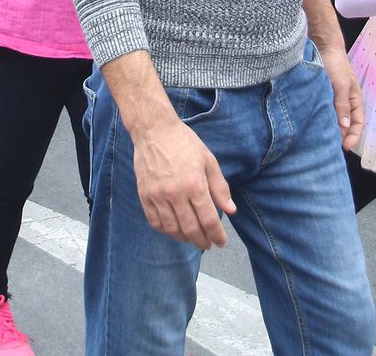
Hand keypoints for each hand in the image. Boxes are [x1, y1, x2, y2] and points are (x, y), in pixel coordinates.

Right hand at [132, 118, 234, 249]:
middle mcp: (175, 193)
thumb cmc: (184, 143)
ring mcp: (157, 196)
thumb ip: (220, 188)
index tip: (221, 242)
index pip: (208, 220)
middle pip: (191, 229)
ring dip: (184, 238)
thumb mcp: (209, 161)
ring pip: (172, 229)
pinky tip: (174, 229)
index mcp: (195, 184)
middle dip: (202, 241)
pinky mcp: (144, 195)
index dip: (216, 235)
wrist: (154, 130)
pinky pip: (155, 222)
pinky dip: (166, 230)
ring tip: (192, 238)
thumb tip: (230, 210)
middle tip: (208, 245)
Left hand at [321, 47, 365, 150]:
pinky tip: (313, 126)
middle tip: (331, 147)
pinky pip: (323, 112)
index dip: (353, 136)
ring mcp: (333, 99)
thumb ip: (342, 105)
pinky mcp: (322, 96)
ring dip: (330, 129)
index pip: (358, 123)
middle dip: (341, 137)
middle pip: (346, 124)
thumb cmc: (336, 64)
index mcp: (355, 100)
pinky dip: (321, 120)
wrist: (322, 46)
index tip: (345, 147)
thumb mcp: (341, 85)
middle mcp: (345, 102)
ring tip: (322, 140)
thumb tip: (344, 126)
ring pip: (334, 119)